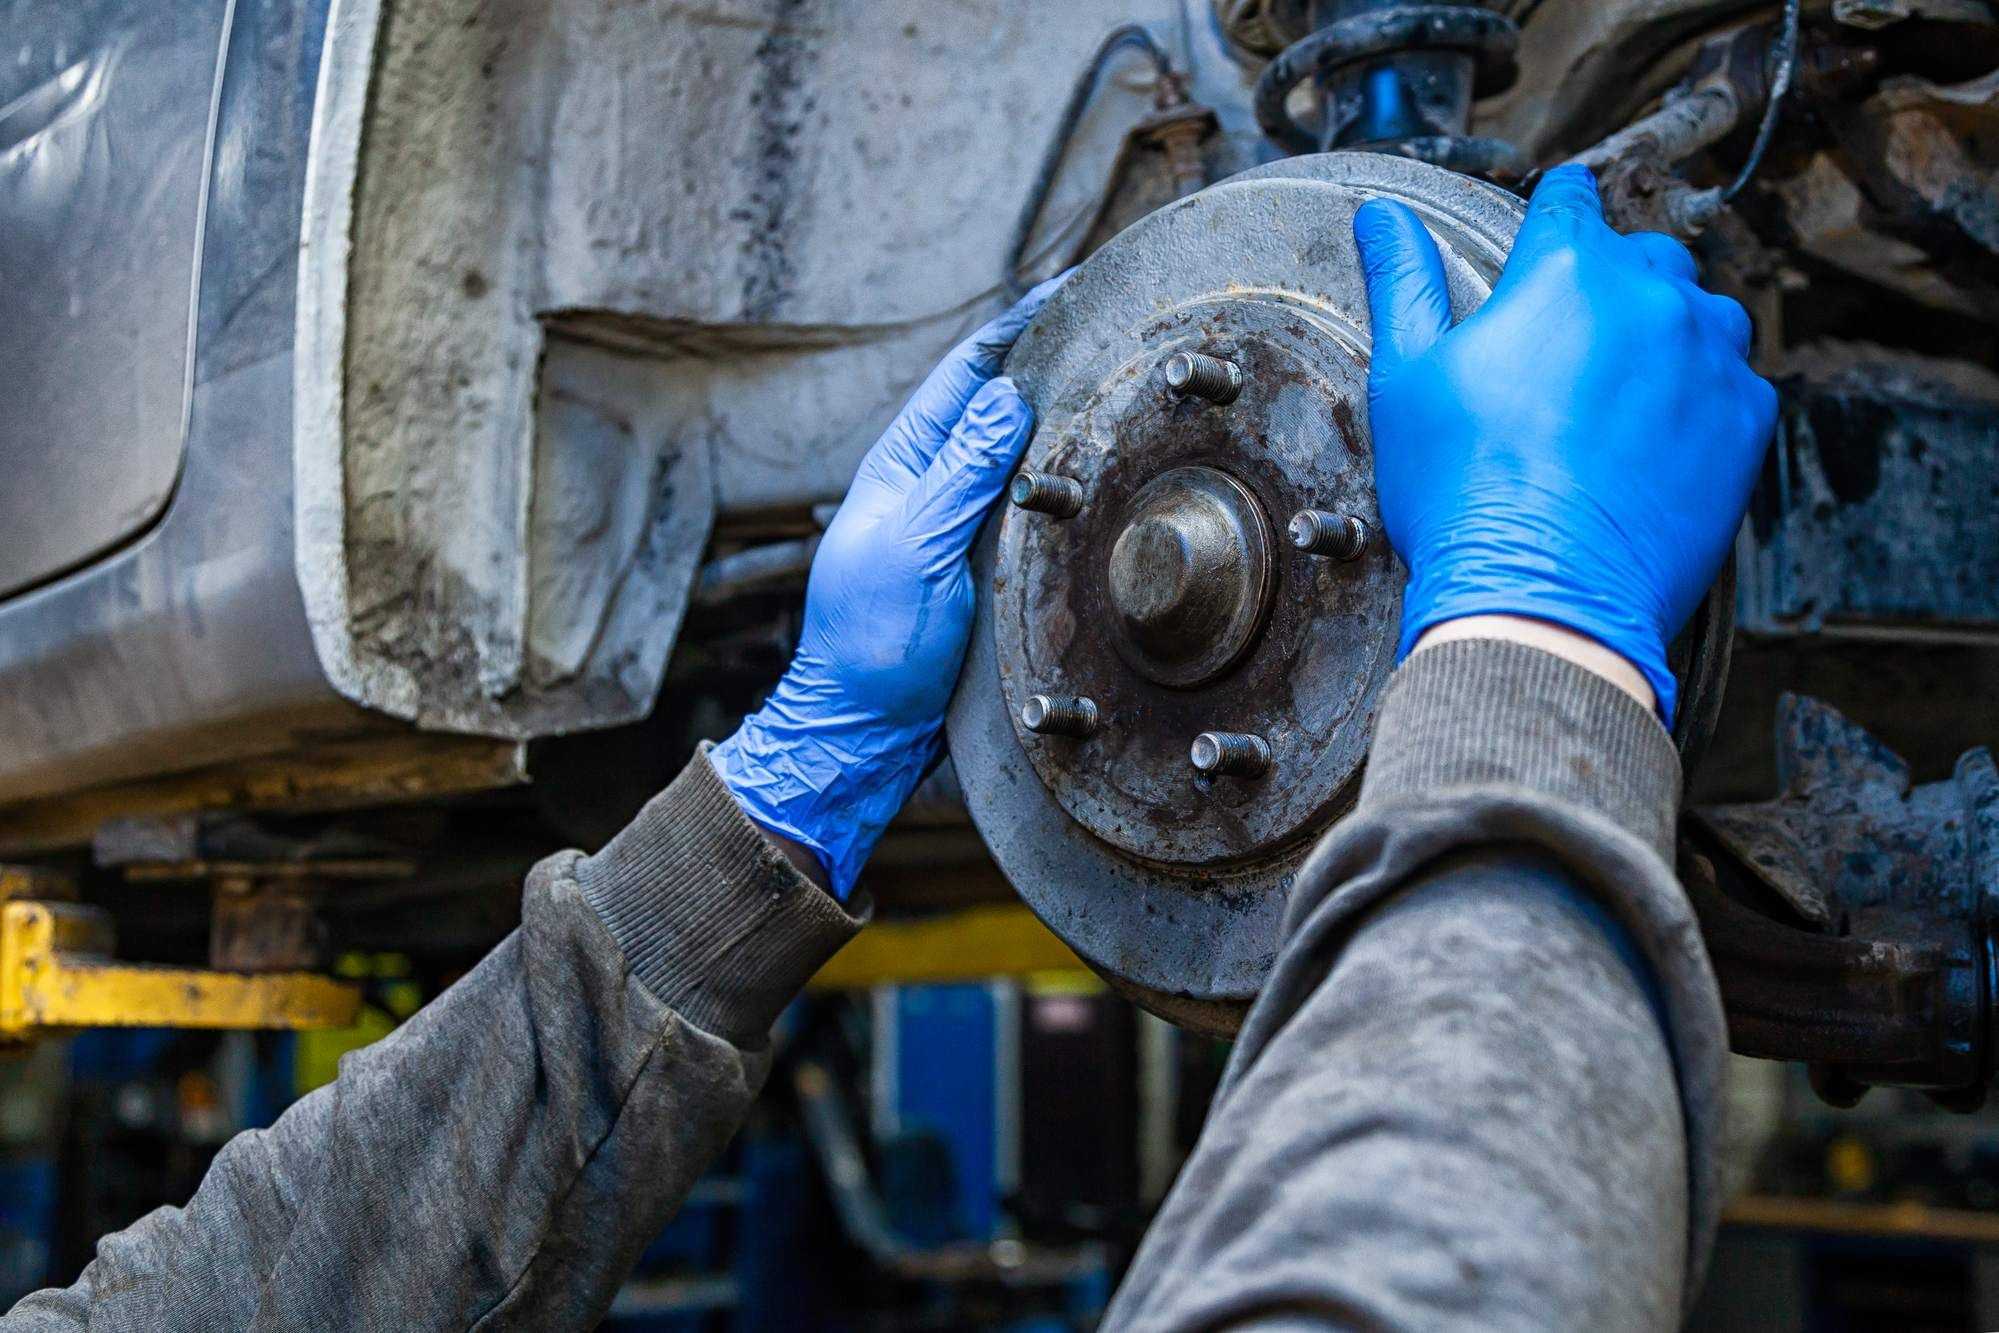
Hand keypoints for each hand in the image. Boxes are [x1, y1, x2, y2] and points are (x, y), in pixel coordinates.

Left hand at [710, 276, 1065, 898]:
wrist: (866, 730)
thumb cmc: (874, 644)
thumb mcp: (916, 548)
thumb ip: (960, 474)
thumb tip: (1005, 396)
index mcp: (904, 465)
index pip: (966, 374)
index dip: (1016, 327)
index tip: (1068, 288)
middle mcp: (933, 485)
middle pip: (998, 405)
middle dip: (1050, 360)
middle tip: (1114, 323)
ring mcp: (959, 525)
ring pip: (1021, 456)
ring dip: (1065, 419)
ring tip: (1124, 383)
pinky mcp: (983, 568)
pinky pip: (1030, 508)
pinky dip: (1065, 482)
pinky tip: (1104, 476)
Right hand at [1352, 165, 1776, 720]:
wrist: (1542, 595)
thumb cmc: (1465, 492)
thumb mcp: (1407, 379)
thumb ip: (1404, 283)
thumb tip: (1384, 218)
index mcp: (1566, 272)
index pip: (1570, 200)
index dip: (1554, 213)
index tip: (1550, 232)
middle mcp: (1651, 299)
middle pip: (1643, 256)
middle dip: (1610, 283)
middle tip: (1569, 343)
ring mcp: (1709, 359)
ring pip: (1701, 315)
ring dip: (1667, 335)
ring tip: (1617, 394)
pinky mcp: (1746, 422)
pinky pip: (1735, 383)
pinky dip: (1702, 398)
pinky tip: (1652, 441)